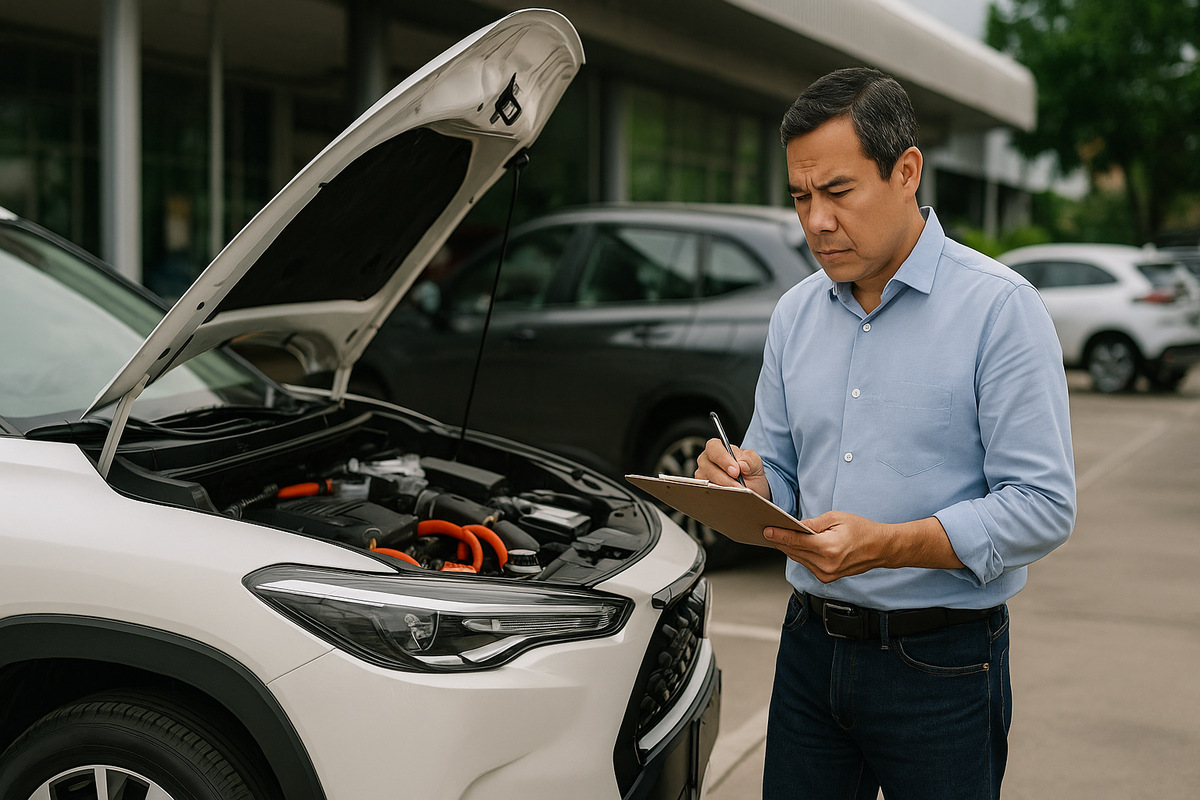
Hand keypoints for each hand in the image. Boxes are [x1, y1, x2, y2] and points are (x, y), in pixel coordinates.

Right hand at [694, 438, 770, 499]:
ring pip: (706, 482)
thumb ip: (750, 460)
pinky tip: (730, 498)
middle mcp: (706, 460)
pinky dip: (719, 496)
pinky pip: (707, 493)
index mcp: (716, 448)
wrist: (751, 487)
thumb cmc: (749, 471)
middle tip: (739, 487)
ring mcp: (702, 475)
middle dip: (725, 479)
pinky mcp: (702, 489)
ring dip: (723, 489)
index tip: (736, 471)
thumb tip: (742, 464)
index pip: (714, 448)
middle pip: (709, 468)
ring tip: (737, 494)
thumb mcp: (754, 463)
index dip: (724, 459)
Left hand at [765, 512, 963, 582]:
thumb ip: (813, 523)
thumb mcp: (837, 518)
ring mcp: (826, 574)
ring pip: (799, 559)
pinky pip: (807, 564)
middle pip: (795, 552)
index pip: (797, 542)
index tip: (767, 530)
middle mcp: (826, 565)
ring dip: (789, 548)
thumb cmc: (861, 530)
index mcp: (829, 548)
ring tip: (778, 535)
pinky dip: (800, 554)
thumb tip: (795, 526)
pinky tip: (794, 545)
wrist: (880, 548)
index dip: (780, 535)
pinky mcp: (827, 577)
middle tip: (768, 529)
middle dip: (781, 541)